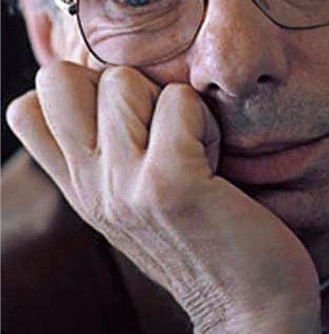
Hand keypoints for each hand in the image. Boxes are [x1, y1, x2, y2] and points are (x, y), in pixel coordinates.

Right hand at [7, 62, 320, 332]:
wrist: (250, 306)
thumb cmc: (200, 239)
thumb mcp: (130, 202)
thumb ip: (103, 154)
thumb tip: (96, 87)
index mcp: (79, 186)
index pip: (24, 110)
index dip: (71, 90)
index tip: (118, 116)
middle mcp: (90, 184)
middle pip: (58, 77)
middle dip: (111, 82)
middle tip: (152, 123)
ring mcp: (125, 184)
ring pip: (122, 80)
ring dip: (167, 101)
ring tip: (190, 145)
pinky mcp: (170, 182)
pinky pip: (179, 102)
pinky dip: (203, 119)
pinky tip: (212, 159)